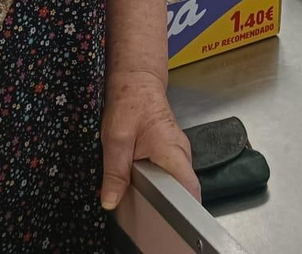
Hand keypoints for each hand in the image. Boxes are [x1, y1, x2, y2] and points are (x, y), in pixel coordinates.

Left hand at [100, 68, 198, 209]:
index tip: (173, 221)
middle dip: (167, 204)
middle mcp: (181, 153)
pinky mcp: (170, 153)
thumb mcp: (116, 138)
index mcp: (173, 151)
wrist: (136, 80)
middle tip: (146, 212)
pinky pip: (168, 174)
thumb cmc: (130, 102)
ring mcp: (178, 153)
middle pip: (183, 189)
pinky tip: (140, 184)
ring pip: (174, 182)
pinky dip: (156, 182)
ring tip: (141, 198)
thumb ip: (114, 172)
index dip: (185, 208)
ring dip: (160, 192)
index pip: (190, 187)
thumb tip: (110, 201)